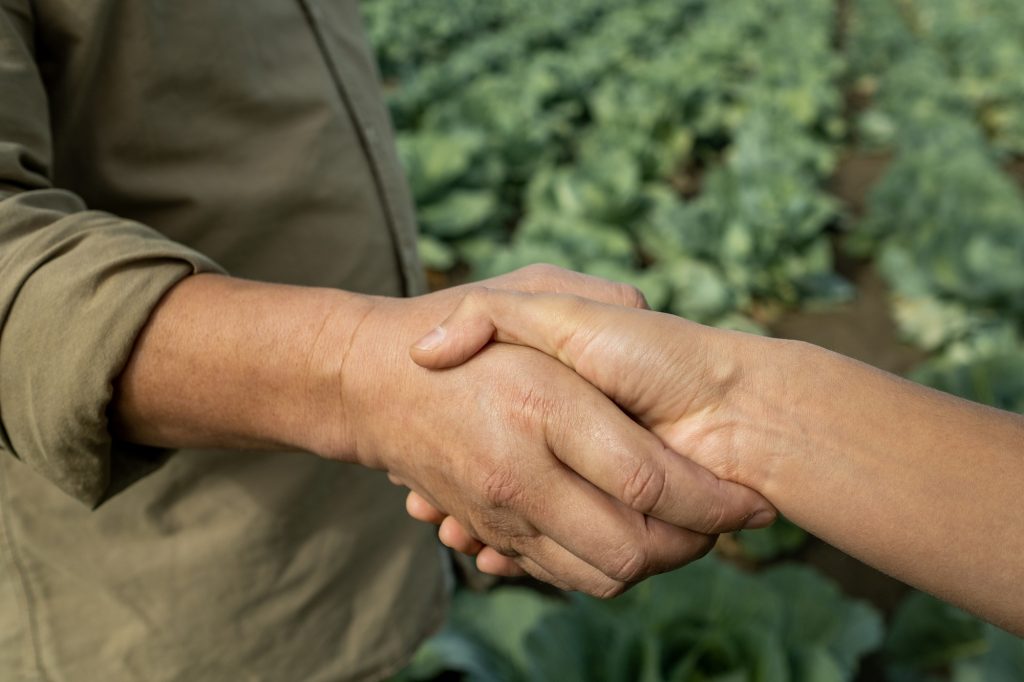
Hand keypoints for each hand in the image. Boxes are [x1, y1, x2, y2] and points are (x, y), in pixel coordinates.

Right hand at [331, 266, 774, 596]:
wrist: (368, 383)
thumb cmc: (455, 330)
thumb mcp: (522, 292)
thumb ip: (591, 299)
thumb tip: (648, 313)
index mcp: (543, 408)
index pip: (649, 483)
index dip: (711, 502)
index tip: (750, 500)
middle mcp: (520, 472)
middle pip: (631, 550)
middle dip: (693, 546)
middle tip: (721, 525)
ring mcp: (501, 512)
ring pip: (601, 575)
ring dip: (653, 564)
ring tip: (681, 530)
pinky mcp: (491, 532)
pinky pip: (563, 576)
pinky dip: (605, 568)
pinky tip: (626, 533)